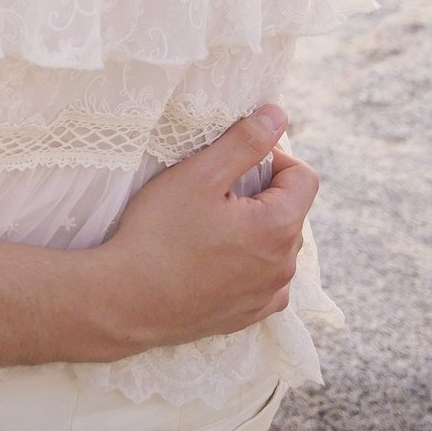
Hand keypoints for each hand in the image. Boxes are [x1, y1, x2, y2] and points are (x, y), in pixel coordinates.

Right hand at [91, 105, 315, 353]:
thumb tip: (277, 115)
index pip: (304, 177)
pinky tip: (212, 259)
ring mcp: (268, 295)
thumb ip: (244, 142)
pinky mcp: (249, 315)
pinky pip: (264, 280)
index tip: (234, 161)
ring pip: (277, 246)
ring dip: (255, 229)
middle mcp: (284, 265)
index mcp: (279, 227)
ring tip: (208, 226)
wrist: (127, 301)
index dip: (273, 158)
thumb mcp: (199, 175)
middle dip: (262, 194)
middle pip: (290, 210)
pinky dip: (248, 264)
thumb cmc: (159, 233)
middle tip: (213, 191)